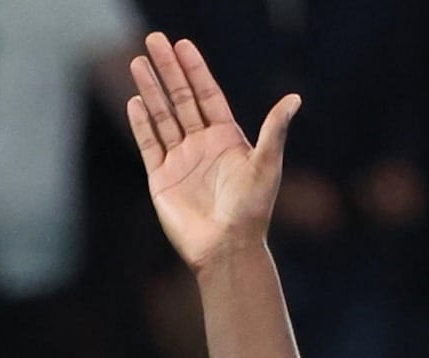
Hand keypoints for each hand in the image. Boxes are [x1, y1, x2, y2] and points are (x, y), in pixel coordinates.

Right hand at [122, 31, 297, 272]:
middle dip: (167, 70)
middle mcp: (201, 144)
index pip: (206, 93)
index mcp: (226, 136)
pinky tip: (134, 102)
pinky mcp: (161, 179)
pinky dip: (141, 124)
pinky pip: (149, 144)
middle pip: (180, 98)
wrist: (226, 247)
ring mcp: (179, 160)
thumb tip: (294, 98)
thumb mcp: (267, 165)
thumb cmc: (252, 209)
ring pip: (161, 116)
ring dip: (150, 89)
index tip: (182, 45)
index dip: (195, 69)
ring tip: (137, 63)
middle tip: (154, 40)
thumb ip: (275, 130)